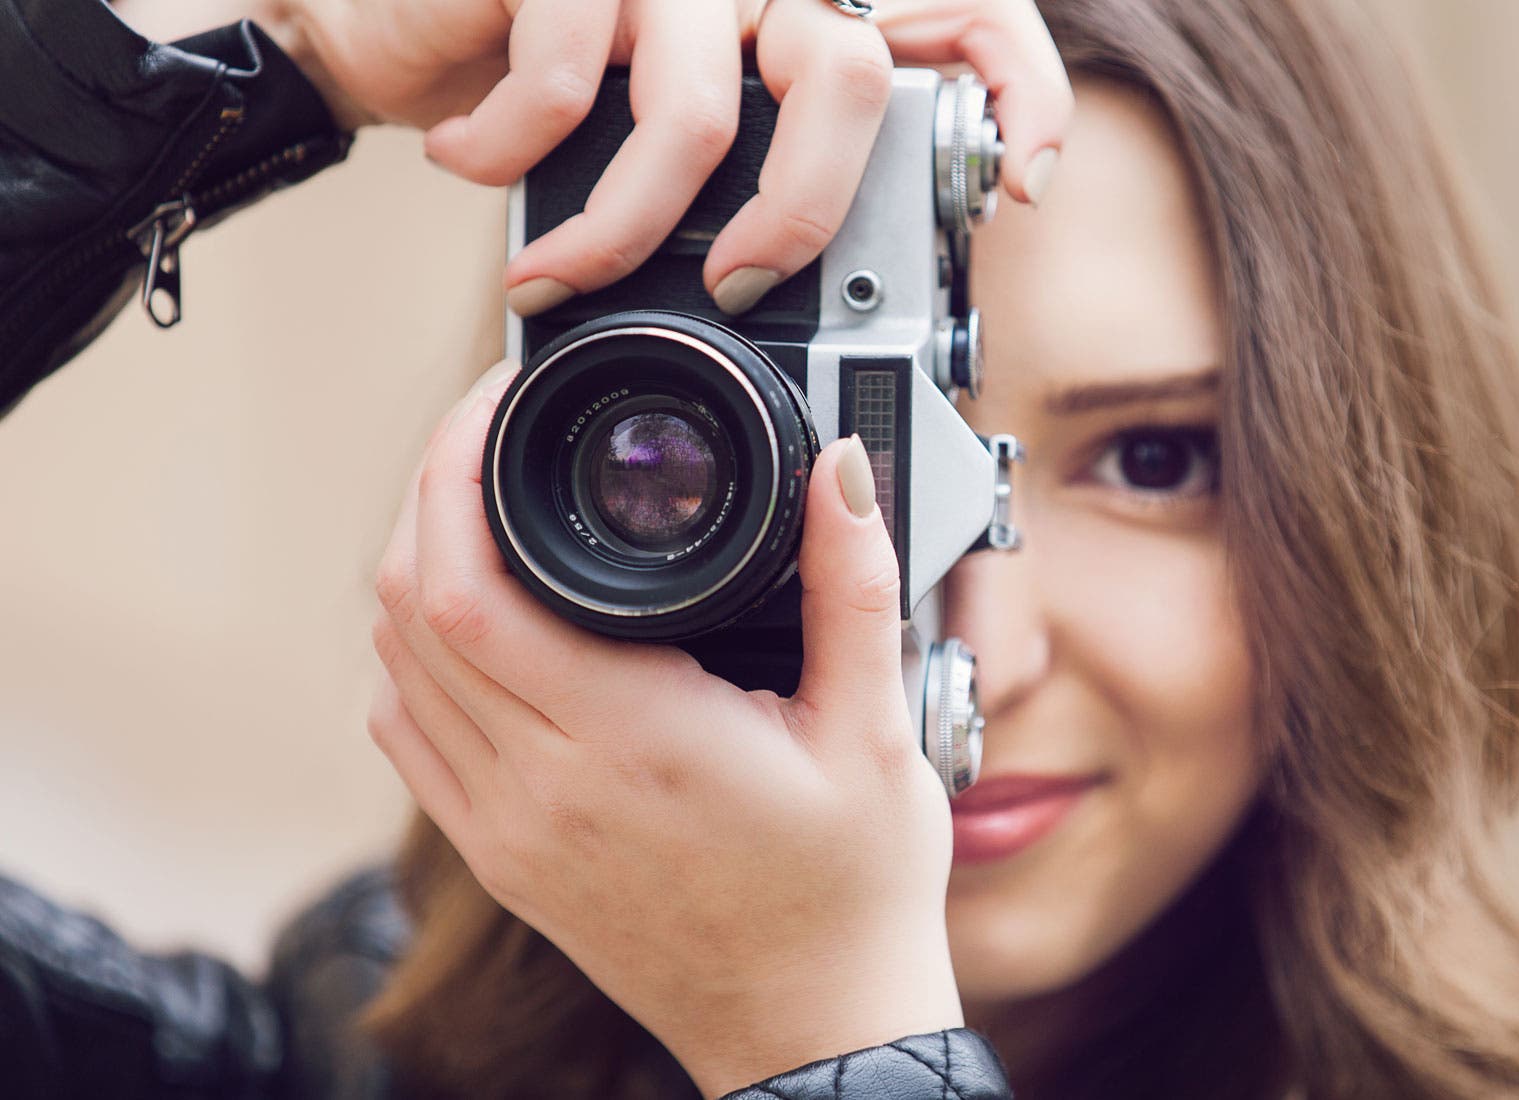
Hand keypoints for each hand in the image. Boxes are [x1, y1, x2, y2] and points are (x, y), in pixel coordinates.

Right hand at [246, 0, 1072, 314]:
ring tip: (556, 276)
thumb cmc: (553, 86)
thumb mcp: (674, 142)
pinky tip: (474, 165)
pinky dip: (511, 155)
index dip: (1019, 87)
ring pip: (698, 110)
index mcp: (808, 13)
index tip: (1024, 186)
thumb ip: (762, 177)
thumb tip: (822, 283)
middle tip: (738, 290)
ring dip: (620, 227)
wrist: (392, 23)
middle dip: (800, 212)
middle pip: (847, 78)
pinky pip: (566, 79)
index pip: (966, 12)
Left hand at [366, 362, 959, 1097]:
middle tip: (490, 443)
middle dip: (429, 502)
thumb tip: (838, 467)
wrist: (814, 1030)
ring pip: (392, 672)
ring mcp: (508, 834)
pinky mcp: (503, 864)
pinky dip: (417, 665)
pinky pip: (410, 740)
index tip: (490, 408)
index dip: (449, 475)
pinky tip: (479, 634)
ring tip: (486, 521)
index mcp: (632, 741)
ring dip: (417, 579)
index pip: (467, 587)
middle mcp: (544, 788)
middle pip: (405, 612)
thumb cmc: (851, 891)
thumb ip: (855, 582)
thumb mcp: (877, 729)